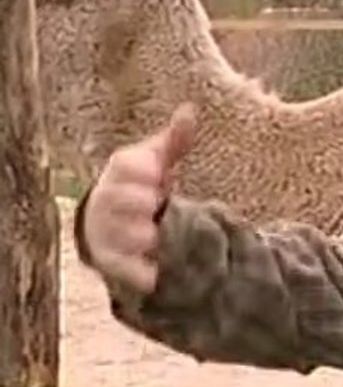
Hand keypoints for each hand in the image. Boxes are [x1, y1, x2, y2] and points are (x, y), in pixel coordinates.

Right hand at [82, 102, 196, 293]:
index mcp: (120, 172)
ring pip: (114, 234)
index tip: (158, 171)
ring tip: (152, 236)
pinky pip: (120, 269)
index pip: (123, 165)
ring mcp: (107, 231)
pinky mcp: (112, 261)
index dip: (139, 168)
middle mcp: (108, 200)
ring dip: (133, 234)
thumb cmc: (141, 182)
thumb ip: (175, 139)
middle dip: (133, 200)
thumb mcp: (158, 159)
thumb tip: (190, 110)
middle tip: (155, 202)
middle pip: (114, 199)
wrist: (113, 219)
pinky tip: (154, 276)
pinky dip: (136, 273)